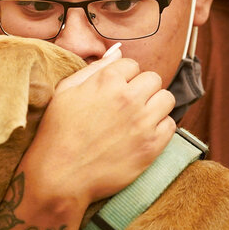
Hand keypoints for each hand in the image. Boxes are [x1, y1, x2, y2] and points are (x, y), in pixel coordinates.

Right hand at [22, 46, 175, 208]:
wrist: (60, 176)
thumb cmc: (58, 132)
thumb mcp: (66, 91)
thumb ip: (95, 69)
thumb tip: (117, 53)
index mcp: (107, 80)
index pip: (132, 64)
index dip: (124, 77)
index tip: (116, 91)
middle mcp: (128, 97)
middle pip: (153, 78)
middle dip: (142, 88)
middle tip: (129, 104)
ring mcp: (142, 122)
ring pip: (167, 99)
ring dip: (155, 105)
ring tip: (139, 118)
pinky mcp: (151, 146)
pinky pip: (170, 125)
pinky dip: (160, 128)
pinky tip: (143, 134)